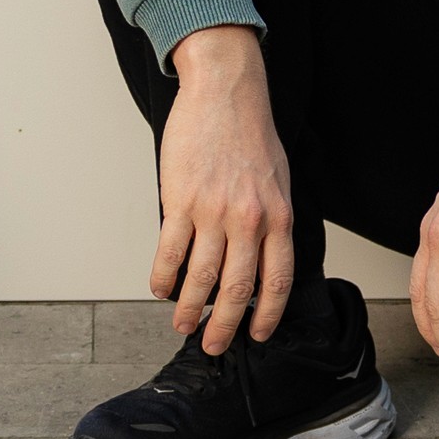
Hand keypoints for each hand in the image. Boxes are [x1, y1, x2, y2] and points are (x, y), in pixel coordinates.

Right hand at [149, 24, 295, 347]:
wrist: (225, 92)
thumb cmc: (252, 133)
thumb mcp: (279, 180)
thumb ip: (272, 221)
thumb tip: (262, 259)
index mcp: (278, 217)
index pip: (277, 281)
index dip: (266, 314)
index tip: (256, 334)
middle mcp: (249, 220)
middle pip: (236, 289)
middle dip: (224, 326)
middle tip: (213, 346)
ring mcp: (213, 212)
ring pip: (200, 277)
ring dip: (187, 308)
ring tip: (181, 324)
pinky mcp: (181, 201)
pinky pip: (170, 251)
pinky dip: (162, 276)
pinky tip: (159, 287)